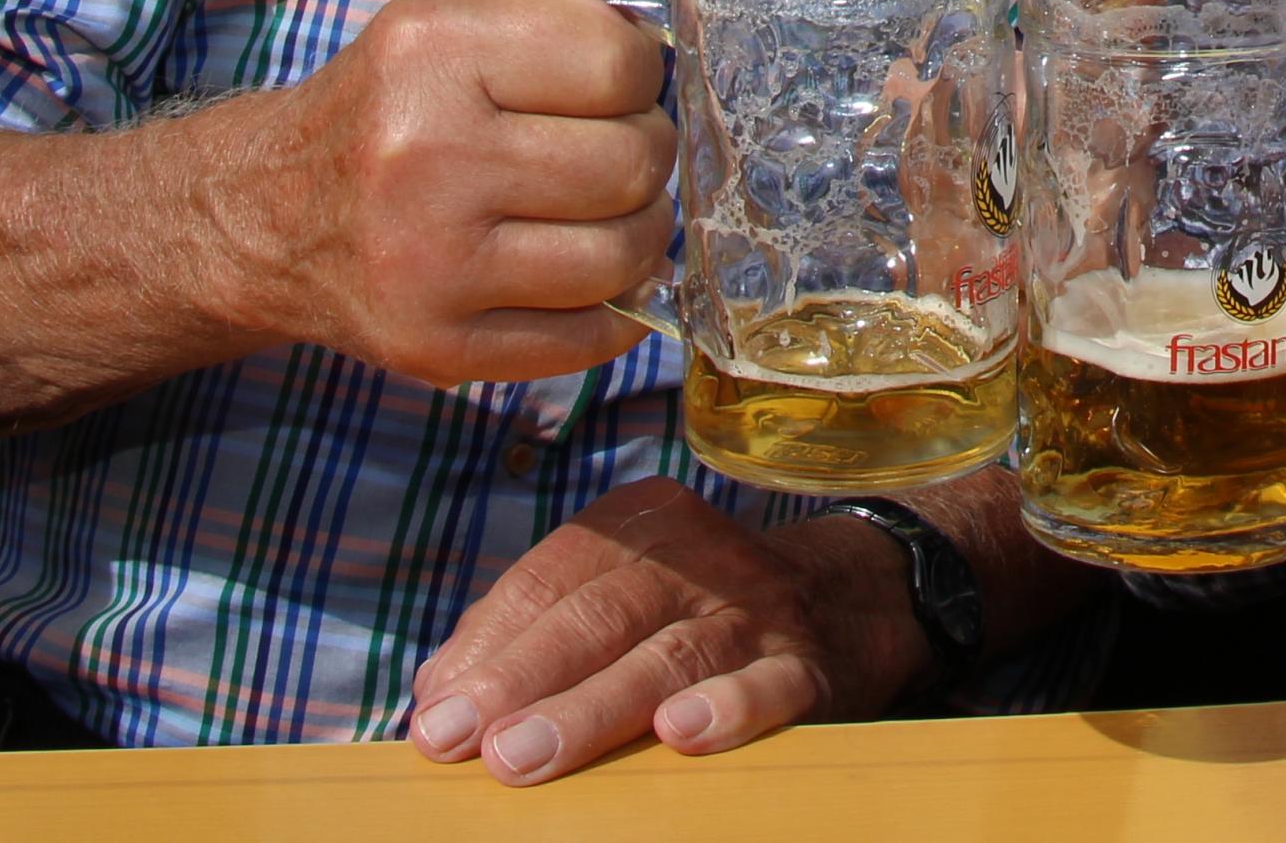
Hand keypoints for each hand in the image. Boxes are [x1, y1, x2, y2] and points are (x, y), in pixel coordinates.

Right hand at [208, 0, 681, 385]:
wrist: (270, 215)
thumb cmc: (398, 102)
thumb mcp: (470, 14)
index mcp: (434, 47)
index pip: (623, 60)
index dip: (638, 71)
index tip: (607, 81)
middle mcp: (424, 152)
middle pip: (632, 162)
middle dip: (643, 154)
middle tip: (606, 150)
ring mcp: (428, 261)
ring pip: (623, 254)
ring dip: (638, 233)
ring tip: (598, 212)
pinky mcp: (437, 347)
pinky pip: (592, 336)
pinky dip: (613, 307)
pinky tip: (578, 273)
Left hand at [407, 478, 925, 780]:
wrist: (852, 598)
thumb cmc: (702, 611)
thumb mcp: (624, 593)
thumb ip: (535, 632)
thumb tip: (435, 691)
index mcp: (639, 528)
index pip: (550, 576)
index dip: (487, 644)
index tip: (433, 711)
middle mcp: (695, 558)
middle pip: (599, 613)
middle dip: (522, 681)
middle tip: (462, 742)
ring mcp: (756, 609)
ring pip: (667, 654)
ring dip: (592, 709)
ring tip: (528, 758)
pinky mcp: (809, 666)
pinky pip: (768, 684)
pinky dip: (728, 706)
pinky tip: (684, 733)